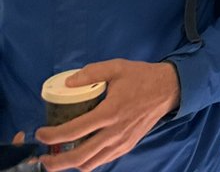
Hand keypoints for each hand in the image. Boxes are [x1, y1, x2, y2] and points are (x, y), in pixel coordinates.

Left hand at [36, 60, 179, 171]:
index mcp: (110, 111)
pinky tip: (81, 152)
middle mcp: (114, 132)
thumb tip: (68, 83)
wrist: (168, 89)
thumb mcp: (116, 67)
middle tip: (42, 158)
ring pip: (90, 164)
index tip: (40, 133)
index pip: (75, 130)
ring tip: (58, 157)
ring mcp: (121, 143)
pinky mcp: (127, 147)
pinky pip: (102, 161)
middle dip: (56, 162)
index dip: (53, 135)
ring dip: (71, 164)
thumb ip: (91, 73)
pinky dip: (88, 161)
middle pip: (79, 156)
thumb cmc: (141, 77)